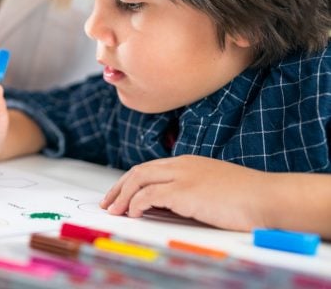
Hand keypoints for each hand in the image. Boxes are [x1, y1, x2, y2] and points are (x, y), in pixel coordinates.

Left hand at [100, 155, 268, 230]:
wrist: (269, 198)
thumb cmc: (248, 197)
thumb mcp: (213, 188)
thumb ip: (191, 191)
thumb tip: (169, 205)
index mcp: (188, 162)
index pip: (150, 169)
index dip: (131, 181)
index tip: (120, 195)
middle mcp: (181, 165)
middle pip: (138, 171)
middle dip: (119, 187)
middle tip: (107, 203)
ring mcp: (182, 176)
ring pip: (139, 180)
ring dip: (122, 196)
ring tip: (114, 211)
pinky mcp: (184, 192)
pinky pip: (148, 196)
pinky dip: (136, 203)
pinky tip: (132, 214)